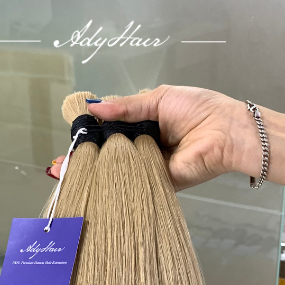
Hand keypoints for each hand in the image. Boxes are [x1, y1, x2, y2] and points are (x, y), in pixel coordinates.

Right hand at [48, 85, 259, 189]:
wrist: (225, 132)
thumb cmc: (197, 109)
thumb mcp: (158, 99)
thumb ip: (126, 107)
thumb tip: (93, 107)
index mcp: (145, 125)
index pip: (111, 132)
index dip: (90, 136)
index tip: (70, 141)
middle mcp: (144, 148)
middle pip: (109, 155)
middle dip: (85, 160)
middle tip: (60, 166)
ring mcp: (148, 168)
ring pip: (116, 172)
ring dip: (92, 175)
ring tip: (65, 176)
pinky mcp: (157, 185)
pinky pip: (132, 184)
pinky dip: (112, 184)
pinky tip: (90, 185)